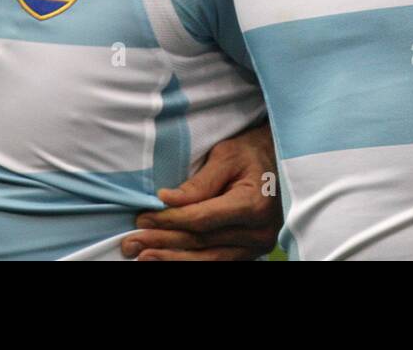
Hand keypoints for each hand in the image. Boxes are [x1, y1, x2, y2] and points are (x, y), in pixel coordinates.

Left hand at [121, 122, 279, 260]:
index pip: (202, 220)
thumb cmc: (253, 152)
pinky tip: (168, 260)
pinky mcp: (252, 251)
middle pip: (201, 242)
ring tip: (142, 257)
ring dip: (172, 259)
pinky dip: (191, 261)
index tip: (142, 217)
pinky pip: (218, 261)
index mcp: (253, 204)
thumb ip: (199, 182)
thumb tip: (166, 199)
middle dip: (162, 242)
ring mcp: (258, 245)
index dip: (169, 221)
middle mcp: (258, 231)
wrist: (282, 159)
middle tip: (130, 242)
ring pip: (208, 258)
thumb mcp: (227, 155)